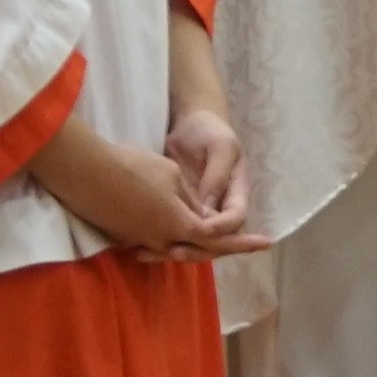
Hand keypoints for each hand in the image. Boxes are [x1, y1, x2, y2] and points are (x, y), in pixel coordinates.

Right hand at [35, 119, 268, 260]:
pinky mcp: (126, 236)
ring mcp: (142, 240)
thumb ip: (190, 197)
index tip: (266, 242)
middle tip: (245, 241)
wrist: (85, 171)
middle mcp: (163, 239)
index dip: (243, 241)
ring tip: (211, 234)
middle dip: (220, 244)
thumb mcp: (170, 174)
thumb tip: (199, 211)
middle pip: (199, 249)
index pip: (217, 237)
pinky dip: (171, 239)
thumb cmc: (132, 166)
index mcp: (179, 223)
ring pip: (176, 248)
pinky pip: (156, 243)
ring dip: (194, 242)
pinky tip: (176, 232)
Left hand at [164, 99, 259, 238]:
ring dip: (174, 250)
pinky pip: (174, 233)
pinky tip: (140, 247)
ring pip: (193, 241)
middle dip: (195, 248)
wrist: (189, 125)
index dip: (222, 229)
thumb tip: (208, 208)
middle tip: (174, 251)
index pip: (236, 219)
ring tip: (151, 252)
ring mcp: (200, 212)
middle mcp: (220, 208)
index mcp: (236, 192)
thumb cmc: (208, 131)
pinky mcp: (180, 212)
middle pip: (216, 239)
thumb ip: (216, 175)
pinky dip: (159, 242)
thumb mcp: (219, 146)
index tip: (203, 230)